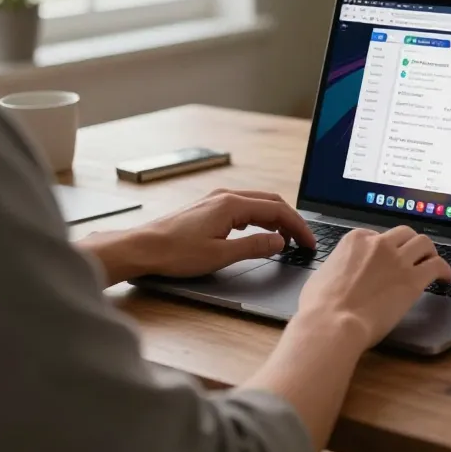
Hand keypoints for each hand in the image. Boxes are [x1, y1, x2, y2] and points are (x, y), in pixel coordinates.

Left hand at [137, 189, 316, 278]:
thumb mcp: (220, 255)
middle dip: (291, 221)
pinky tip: (260, 232)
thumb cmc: (175, 252)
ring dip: (275, 219)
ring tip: (287, 239)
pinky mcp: (209, 208)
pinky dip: (259, 218)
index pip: (277, 210)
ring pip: (257, 204)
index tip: (309, 242)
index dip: (298, 227)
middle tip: (303, 241)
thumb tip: (280, 242)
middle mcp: (226, 196)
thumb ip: (255, 247)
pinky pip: (243, 208)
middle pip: (270, 202)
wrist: (142, 247)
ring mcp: (216, 200)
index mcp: (232, 204)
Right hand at [296, 226, 450, 348]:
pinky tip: (445, 279)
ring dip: (430, 252)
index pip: (377, 236)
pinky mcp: (413, 280)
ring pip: (424, 243)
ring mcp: (397, 260)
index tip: (387, 260)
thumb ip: (337, 266)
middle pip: (404, 234)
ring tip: (433, 263)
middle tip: (414, 256)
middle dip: (410, 243)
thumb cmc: (320, 306)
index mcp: (356, 240)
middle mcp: (379, 244)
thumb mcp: (322, 275)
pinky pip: (437, 266)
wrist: (332, 323)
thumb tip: (339, 273)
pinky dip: (444, 270)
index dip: (384, 248)